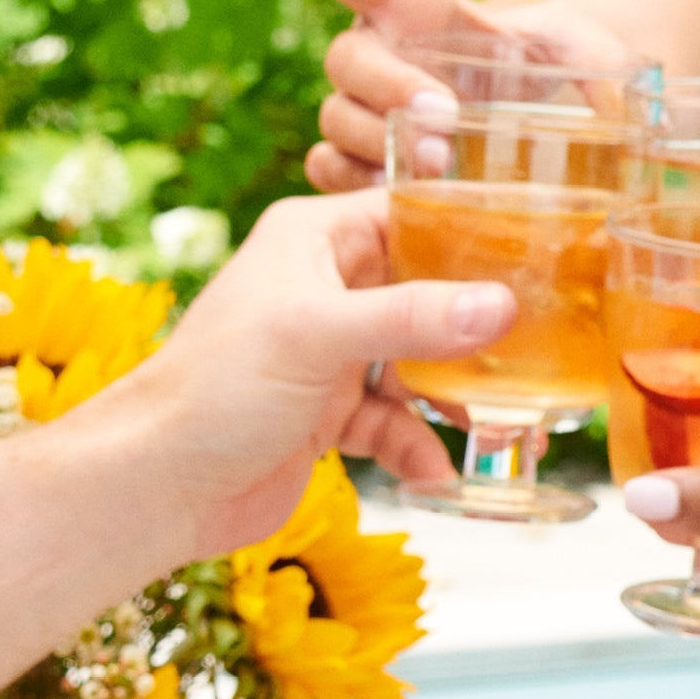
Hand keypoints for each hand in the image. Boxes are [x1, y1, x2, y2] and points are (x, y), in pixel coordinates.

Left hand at [63, 194, 513, 556]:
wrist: (160, 485)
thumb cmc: (217, 388)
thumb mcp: (318, 336)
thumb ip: (412, 317)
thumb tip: (500, 305)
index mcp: (315, 240)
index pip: (409, 213)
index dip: (470, 229)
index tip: (539, 247)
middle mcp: (326, 288)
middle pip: (426, 291)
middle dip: (474, 324)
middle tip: (537, 342)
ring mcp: (330, 354)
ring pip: (418, 362)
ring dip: (452, 396)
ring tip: (496, 423)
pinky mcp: (330, 414)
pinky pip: (395, 422)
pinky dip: (416, 446)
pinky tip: (432, 474)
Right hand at [296, 0, 645, 189]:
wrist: (564, 117)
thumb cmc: (571, 71)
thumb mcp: (594, 54)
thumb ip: (611, 68)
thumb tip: (647, 119)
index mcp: (420, 13)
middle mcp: (384, 57)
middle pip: (348, 57)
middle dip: (388, 82)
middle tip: (443, 111)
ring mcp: (370, 114)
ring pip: (337, 117)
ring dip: (374, 139)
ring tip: (436, 164)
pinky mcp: (368, 168)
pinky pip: (330, 172)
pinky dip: (351, 183)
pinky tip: (390, 195)